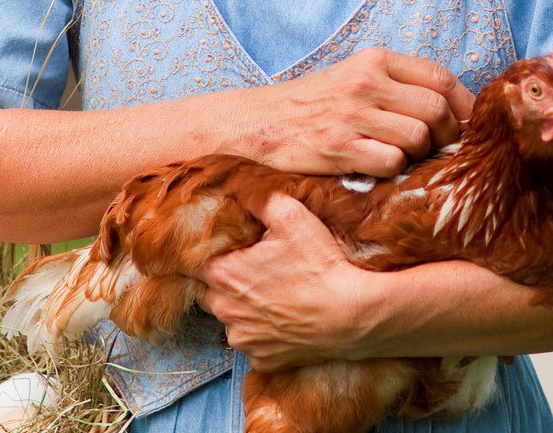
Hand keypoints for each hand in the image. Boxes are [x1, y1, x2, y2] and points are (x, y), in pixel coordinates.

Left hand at [200, 193, 380, 368]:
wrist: (349, 314)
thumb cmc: (318, 266)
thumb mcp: (292, 217)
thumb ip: (260, 200)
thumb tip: (243, 192)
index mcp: (222, 275)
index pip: (203, 260)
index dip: (223, 252)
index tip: (243, 249)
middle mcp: (224, 310)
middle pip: (214, 291)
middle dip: (232, 281)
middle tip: (261, 271)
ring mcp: (243, 339)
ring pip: (233, 319)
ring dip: (246, 309)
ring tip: (276, 295)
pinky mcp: (261, 359)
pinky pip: (255, 342)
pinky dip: (265, 333)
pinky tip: (286, 318)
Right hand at [230, 47, 474, 176]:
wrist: (254, 124)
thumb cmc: (311, 106)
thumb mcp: (352, 78)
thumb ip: (397, 86)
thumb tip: (453, 110)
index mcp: (373, 60)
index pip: (439, 77)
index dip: (464, 105)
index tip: (469, 124)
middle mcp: (365, 82)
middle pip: (436, 110)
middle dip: (448, 136)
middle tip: (439, 151)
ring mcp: (351, 115)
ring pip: (418, 138)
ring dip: (418, 155)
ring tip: (402, 158)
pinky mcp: (338, 148)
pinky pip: (391, 162)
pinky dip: (393, 170)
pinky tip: (376, 168)